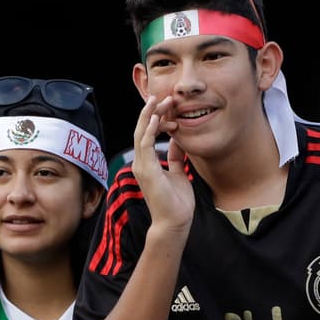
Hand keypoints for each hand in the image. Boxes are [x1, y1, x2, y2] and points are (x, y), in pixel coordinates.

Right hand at [130, 96, 193, 243]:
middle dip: (151, 111)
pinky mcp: (147, 170)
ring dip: (150, 115)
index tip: (169, 108)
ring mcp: (141, 166)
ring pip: (141, 133)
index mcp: (147, 163)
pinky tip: (158, 117)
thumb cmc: (176, 203)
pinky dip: (150, 129)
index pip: (147, 134)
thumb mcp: (177, 173)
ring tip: (159, 100)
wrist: (174, 223)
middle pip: (142, 129)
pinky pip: (145, 144)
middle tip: (164, 97)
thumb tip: (178, 142)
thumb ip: (175, 157)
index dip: (156, 118)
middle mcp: (140, 162)